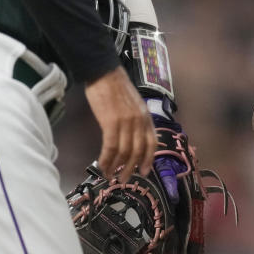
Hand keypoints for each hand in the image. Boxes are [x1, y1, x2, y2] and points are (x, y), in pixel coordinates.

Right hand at [85, 67, 155, 183]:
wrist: (103, 72)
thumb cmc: (116, 87)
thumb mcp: (134, 104)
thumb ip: (136, 120)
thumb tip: (133, 138)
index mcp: (145, 116)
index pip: (152, 143)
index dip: (148, 160)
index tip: (144, 172)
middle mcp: (139, 121)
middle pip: (138, 151)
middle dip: (131, 169)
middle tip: (123, 180)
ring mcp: (126, 122)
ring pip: (124, 152)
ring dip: (116, 167)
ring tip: (110, 175)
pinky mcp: (111, 123)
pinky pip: (111, 147)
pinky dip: (106, 159)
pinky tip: (102, 165)